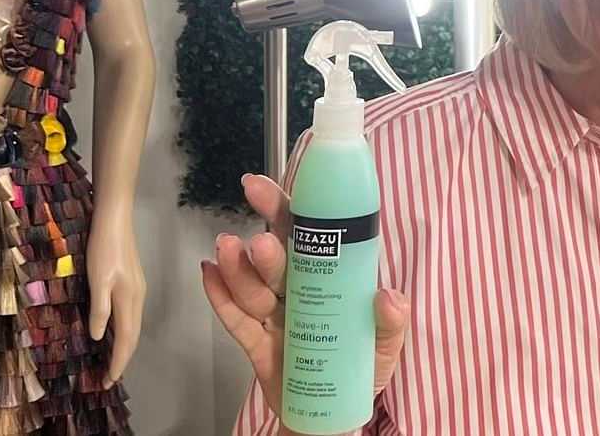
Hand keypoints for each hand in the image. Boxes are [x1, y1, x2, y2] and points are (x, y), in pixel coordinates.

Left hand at [86, 214, 145, 384]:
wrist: (115, 221)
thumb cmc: (104, 250)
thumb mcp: (98, 280)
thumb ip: (100, 309)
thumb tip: (99, 337)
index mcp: (130, 299)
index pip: (127, 339)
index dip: (118, 361)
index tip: (108, 382)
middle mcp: (137, 298)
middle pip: (133, 335)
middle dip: (122, 358)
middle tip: (108, 379)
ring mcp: (137, 290)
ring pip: (133, 326)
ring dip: (123, 346)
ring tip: (110, 362)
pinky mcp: (132, 284)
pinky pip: (130, 316)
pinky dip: (123, 331)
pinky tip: (112, 332)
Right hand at [201, 173, 410, 415]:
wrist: (335, 414)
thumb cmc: (362, 367)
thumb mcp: (386, 345)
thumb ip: (392, 322)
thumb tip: (388, 297)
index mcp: (329, 278)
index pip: (308, 234)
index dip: (285, 209)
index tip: (263, 187)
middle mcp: (300, 289)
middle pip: (278, 258)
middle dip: (266, 245)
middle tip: (260, 240)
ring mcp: (277, 316)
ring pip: (255, 290)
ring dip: (240, 271)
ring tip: (227, 250)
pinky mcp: (259, 346)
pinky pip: (237, 322)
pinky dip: (221, 299)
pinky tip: (207, 275)